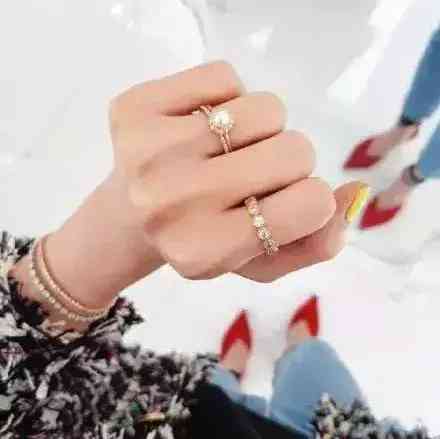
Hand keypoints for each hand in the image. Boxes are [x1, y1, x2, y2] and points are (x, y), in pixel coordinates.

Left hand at [110, 61, 365, 280]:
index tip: (281, 204)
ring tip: (228, 153)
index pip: (311, 203)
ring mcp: (147, 151)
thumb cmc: (204, 240)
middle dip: (288, 164)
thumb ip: (316, 243)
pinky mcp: (134, 108)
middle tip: (251, 178)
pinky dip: (229, 99)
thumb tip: (355, 192)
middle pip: (294, 150)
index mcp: (204, 251)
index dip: (310, 200)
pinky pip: (224, 77)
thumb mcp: (261, 263)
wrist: (130, 216)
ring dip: (262, 130)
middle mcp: (172, 202)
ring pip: (264, 108)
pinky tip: (202, 130)